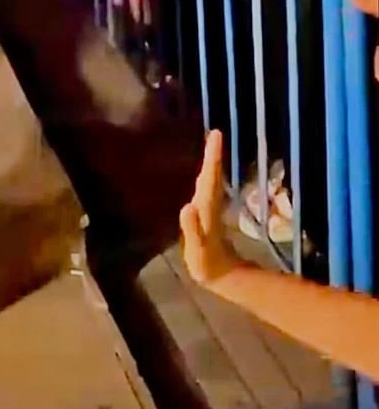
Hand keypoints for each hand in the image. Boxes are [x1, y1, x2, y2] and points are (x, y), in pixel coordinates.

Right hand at [180, 130, 236, 287]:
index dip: (212, 158)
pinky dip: (207, 175)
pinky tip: (203, 170)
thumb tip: (188, 206)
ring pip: (210, 180)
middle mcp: (209, 204)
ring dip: (211, 162)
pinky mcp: (206, 213)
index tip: (217, 136)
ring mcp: (209, 208)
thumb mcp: (198, 250)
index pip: (209, 179)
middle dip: (213, 155)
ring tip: (212, 144)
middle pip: (211, 175)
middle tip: (216, 133)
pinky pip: (206, 187)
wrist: (221, 276)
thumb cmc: (207, 264)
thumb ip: (193, 230)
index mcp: (206, 208)